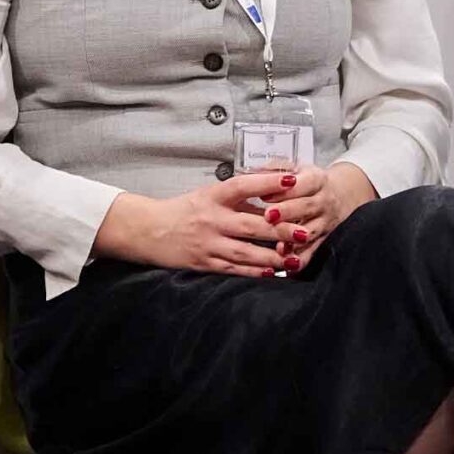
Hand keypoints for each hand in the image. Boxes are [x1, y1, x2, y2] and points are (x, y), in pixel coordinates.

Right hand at [97, 173, 303, 276]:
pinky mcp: (204, 263)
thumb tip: (273, 196)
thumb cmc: (184, 210)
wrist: (149, 230)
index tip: (293, 180)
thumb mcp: (208, 195)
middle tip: (304, 231)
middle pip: (251, 225)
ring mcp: (207, 243)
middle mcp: (211, 219)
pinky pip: (233, 269)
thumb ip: (239, 198)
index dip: (268, 182)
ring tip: (294, 257)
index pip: (243, 185)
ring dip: (272, 256)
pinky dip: (254, 272)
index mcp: (212, 196)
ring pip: (245, 251)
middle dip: (280, 230)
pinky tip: (272, 273)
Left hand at [258, 164, 377, 272]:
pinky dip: (299, 261)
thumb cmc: (308, 182)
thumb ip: (274, 169)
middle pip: (307, 207)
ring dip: (293, 240)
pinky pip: (312, 253)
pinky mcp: (322, 240)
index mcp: (316, 179)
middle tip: (268, 216)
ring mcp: (325, 222)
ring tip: (278, 246)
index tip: (266, 194)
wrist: (339, 196)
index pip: (304, 183)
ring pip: (310, 232)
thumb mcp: (296, 168)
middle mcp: (324, 201)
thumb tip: (252, 172)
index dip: (285, 190)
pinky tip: (286, 265)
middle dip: (287, 212)